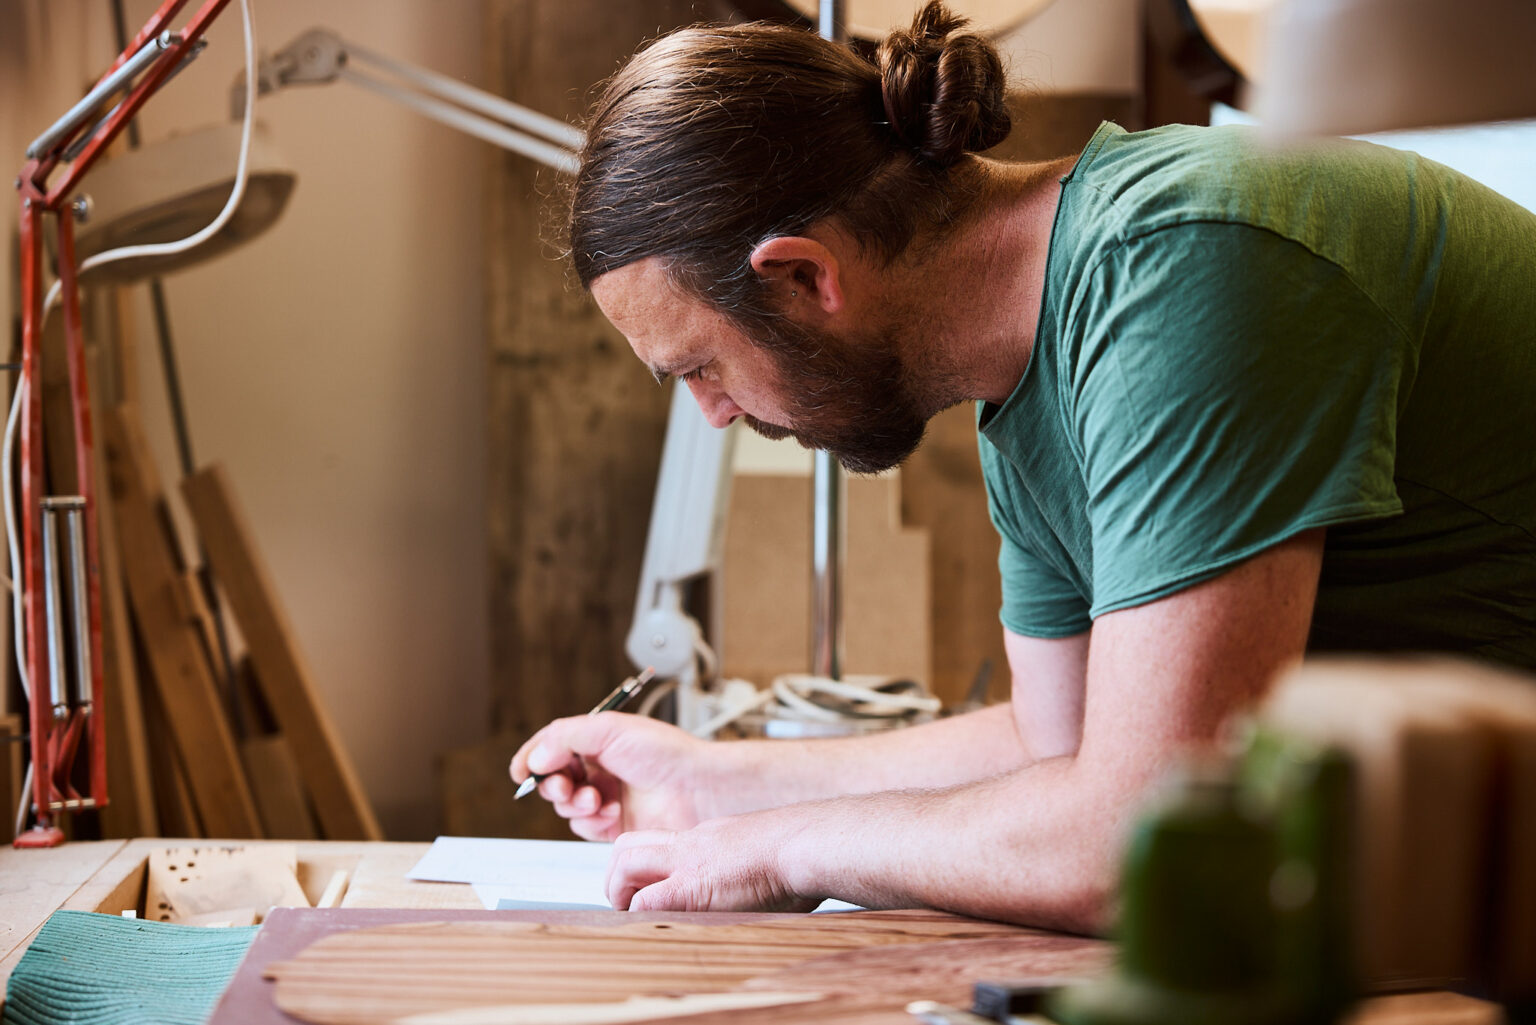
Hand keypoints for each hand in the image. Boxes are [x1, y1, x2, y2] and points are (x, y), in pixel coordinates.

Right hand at [510, 712, 716, 840]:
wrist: (697, 788)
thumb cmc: (664, 752)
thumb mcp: (609, 730)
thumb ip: (564, 738)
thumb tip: (534, 759)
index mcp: (596, 741)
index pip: (551, 747)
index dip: (532, 759)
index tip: (522, 772)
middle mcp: (598, 769)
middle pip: (553, 780)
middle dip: (553, 785)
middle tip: (566, 787)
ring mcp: (605, 797)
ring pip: (565, 807)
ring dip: (575, 804)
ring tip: (598, 799)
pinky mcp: (614, 826)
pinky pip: (583, 827)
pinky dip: (592, 821)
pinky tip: (613, 813)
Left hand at [606, 811, 820, 912]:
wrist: (810, 842)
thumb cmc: (806, 852)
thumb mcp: (768, 855)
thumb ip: (753, 869)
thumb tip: (772, 891)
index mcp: (709, 837)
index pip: (659, 842)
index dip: (644, 866)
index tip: (648, 889)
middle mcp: (692, 843)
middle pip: (628, 844)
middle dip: (618, 875)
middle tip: (628, 903)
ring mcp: (688, 862)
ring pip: (624, 861)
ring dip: (619, 892)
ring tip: (633, 916)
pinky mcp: (691, 888)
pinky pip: (646, 901)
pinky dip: (639, 915)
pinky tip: (651, 928)